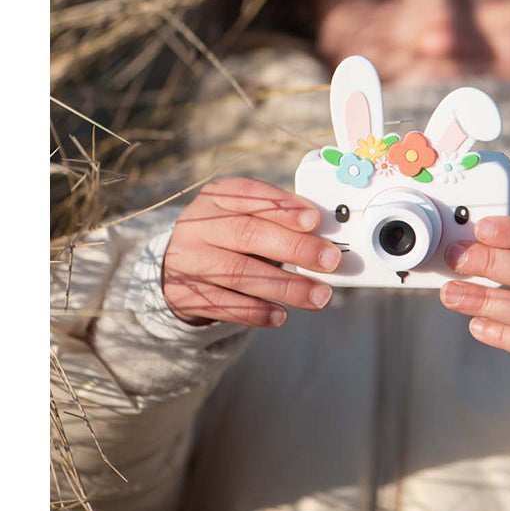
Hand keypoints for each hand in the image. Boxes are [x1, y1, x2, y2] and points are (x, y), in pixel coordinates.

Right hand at [163, 177, 341, 327]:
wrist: (178, 265)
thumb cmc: (228, 235)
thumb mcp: (244, 214)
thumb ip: (278, 219)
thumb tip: (325, 234)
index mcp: (217, 196)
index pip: (249, 194)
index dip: (282, 207)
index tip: (315, 220)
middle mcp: (198, 225)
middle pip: (247, 233)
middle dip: (294, 248)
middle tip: (331, 261)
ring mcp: (187, 260)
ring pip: (239, 273)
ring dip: (284, 286)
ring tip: (319, 296)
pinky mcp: (184, 294)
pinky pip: (223, 304)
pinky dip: (255, 311)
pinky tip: (281, 315)